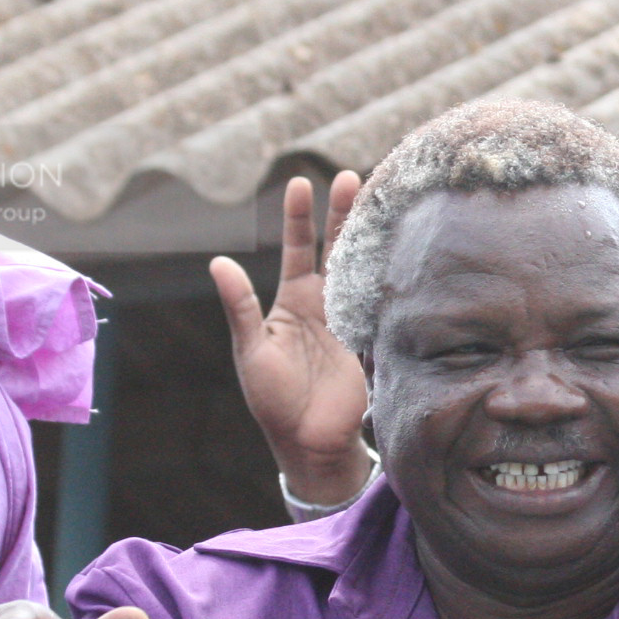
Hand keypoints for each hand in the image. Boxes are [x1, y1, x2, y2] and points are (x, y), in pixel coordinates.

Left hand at [213, 173, 370, 506]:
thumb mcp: (251, 350)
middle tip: (352, 176)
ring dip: (370, 236)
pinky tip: (401, 248)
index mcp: (293, 302)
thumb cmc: (272, 400)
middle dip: (343, 212)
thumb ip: (240, 307)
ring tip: (380, 198)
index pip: (299, 249)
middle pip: (336, 248)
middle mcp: (325, 304)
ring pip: (363, 267)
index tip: (301, 182)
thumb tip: (218, 263)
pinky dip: (391, 275)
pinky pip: (382, 301)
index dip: (299, 217)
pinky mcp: (373, 340)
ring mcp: (352, 319)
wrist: (308, 442)